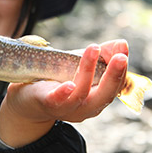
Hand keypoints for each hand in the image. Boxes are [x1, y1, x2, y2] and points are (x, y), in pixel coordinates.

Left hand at [0, 40, 128, 147]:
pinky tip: (69, 84)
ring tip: (93, 49)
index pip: (116, 86)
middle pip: (105, 95)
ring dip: (89, 71)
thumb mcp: (82, 65)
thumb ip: (103, 54)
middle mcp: (87, 107)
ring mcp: (67, 108)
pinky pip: (58, 101)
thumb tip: (122, 44)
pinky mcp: (48, 104)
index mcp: (98, 98)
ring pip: (82, 93)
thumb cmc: (60, 79)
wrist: (28, 98)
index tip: (123, 50)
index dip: (122, 69)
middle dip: (114, 75)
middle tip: (121, 57)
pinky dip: (64, 93)